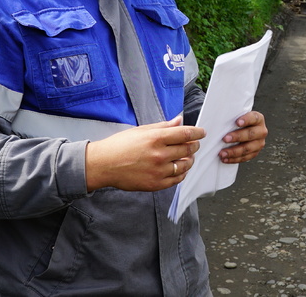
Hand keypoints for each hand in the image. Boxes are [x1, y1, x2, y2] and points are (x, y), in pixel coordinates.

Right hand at [85, 116, 204, 191]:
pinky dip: (182, 173)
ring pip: (185, 165)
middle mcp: (159, 155)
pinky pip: (177, 180)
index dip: (197, 133)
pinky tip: (179, 168)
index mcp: (155, 138)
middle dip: (194, 146)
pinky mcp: (155, 184)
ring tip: (187, 156)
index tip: (202, 132)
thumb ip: (163, 126)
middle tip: (194, 144)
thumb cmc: (120, 145)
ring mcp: (158, 171)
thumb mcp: (141, 130)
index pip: (185, 134)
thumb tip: (179, 120)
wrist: (103, 165)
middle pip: (188, 149)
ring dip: (190, 159)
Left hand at [219, 111, 267, 163]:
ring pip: (248, 148)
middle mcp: (261, 131)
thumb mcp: (237, 116)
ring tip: (222, 153)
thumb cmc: (237, 122)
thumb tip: (214, 120)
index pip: (254, 118)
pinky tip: (226, 158)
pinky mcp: (255, 152)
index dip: (246, 120)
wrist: (244, 130)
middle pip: (251, 134)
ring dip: (234, 151)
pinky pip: (245, 158)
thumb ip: (230, 117)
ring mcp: (259, 143)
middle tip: (225, 138)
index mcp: (258, 119)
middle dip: (237, 137)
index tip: (237, 122)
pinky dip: (234, 159)